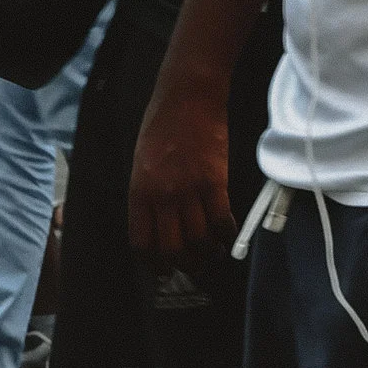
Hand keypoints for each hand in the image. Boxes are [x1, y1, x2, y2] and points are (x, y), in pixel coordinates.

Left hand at [128, 77, 233, 264]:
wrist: (188, 97)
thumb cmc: (161, 125)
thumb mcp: (141, 163)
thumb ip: (148, 194)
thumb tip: (160, 222)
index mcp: (139, 193)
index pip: (143, 243)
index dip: (153, 263)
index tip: (163, 269)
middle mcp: (162, 197)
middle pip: (172, 248)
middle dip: (183, 265)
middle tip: (192, 268)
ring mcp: (189, 189)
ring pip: (198, 238)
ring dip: (207, 253)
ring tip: (213, 255)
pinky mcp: (215, 180)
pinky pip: (221, 218)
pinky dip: (226, 233)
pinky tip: (228, 235)